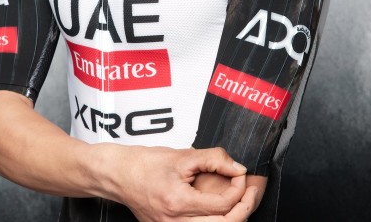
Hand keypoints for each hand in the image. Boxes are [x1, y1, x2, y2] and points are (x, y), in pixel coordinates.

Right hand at [110, 146, 256, 221]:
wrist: (119, 174)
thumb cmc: (144, 163)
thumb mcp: (180, 155)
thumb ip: (211, 159)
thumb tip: (236, 167)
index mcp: (178, 202)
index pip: (223, 204)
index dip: (238, 188)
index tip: (241, 174)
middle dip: (244, 208)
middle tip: (251, 191)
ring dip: (232, 218)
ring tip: (241, 201)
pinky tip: (222, 211)